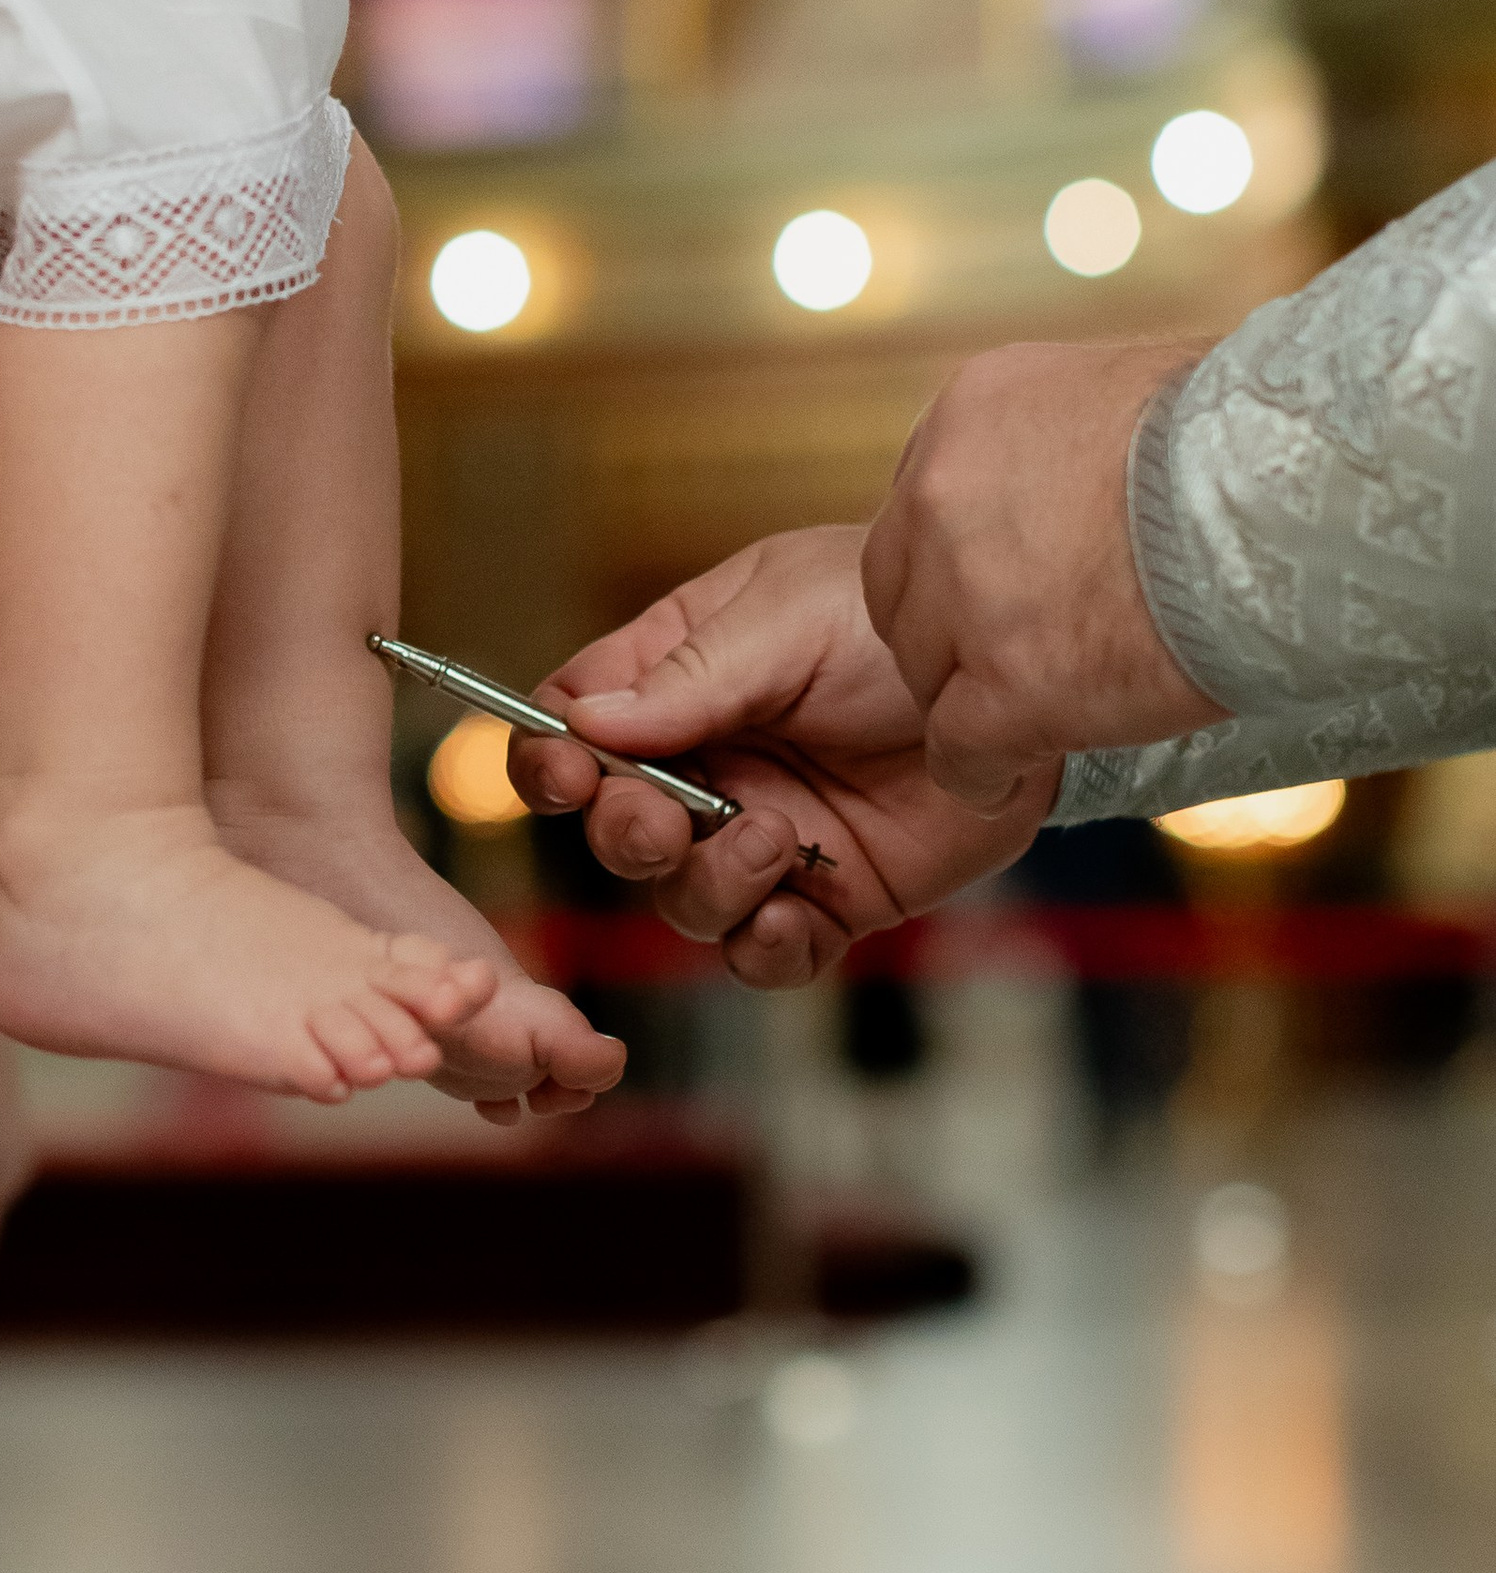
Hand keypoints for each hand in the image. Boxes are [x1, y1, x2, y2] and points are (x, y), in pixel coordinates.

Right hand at [506, 528, 1057, 986]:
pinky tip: (793, 915)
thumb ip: (691, 678)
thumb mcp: (788, 620)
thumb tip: (588, 719)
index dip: (551, 758)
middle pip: (614, 826)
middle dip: (626, 834)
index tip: (569, 776)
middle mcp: (710, 763)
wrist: (1020, 676)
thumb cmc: (898, 619)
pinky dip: (766, 948)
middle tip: (666, 821)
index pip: (576, 721)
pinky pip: (766, 953)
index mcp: (677, 677)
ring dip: (709, 884)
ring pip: (683, 900)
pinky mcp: (830, 896)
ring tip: (774, 837)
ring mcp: (765, 835)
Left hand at [863, 339, 1223, 812]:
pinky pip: (958, 750)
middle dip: (947, 630)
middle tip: (1010, 661)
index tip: (1011, 591)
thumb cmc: (1254, 439)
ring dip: (969, 698)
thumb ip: (1077, 439)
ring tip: (1027, 721)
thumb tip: (1101, 468)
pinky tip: (1012, 778)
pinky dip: (983, 773)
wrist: (1295, 496)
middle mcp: (943, 495)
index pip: (922, 506)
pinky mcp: (1011, 684)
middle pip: (899, 588)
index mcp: (970, 413)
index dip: (960, 562)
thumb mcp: (1129, 395)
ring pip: (924, 670)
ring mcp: (968, 593)